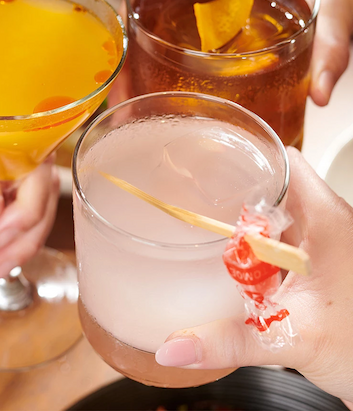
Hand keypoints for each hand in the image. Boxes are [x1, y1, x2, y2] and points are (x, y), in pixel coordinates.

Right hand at [110, 0, 352, 108]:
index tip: (118, 44)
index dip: (131, 9)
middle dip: (128, 56)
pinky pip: (178, 45)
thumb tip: (317, 93)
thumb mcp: (333, 9)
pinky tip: (162, 98)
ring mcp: (209, 7)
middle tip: (122, 96)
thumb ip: (330, 49)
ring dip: (140, 68)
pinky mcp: (218, 26)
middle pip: (148, 15)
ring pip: (157, 34)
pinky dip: (162, 70)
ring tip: (133, 105)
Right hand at [154, 148, 352, 402]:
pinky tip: (237, 259)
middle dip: (237, 188)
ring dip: (246, 217)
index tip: (215, 161)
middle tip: (200, 196)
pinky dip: (258, 241)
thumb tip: (175, 347)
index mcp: (328, 220)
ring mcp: (324, 242)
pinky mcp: (319, 261)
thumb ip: (227, 342)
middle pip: (275, 184)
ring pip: (278, 211)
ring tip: (211, 223)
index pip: (285, 161)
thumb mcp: (288, 339)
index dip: (249, 155)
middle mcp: (328, 223)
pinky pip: (282, 236)